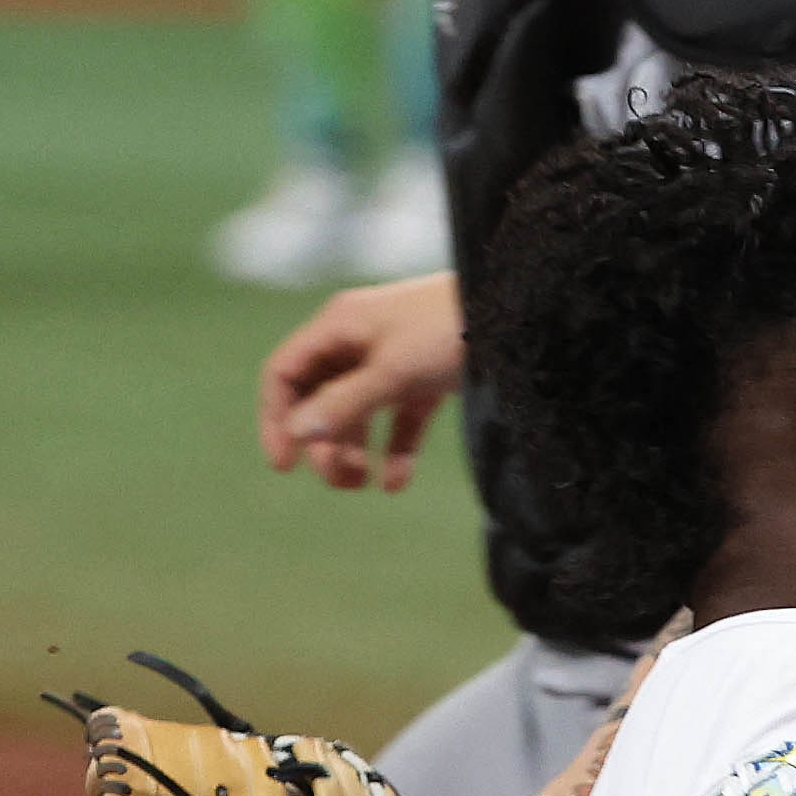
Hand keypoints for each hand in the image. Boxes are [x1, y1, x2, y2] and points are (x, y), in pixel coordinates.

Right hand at [259, 271, 465, 491]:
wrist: (519, 311)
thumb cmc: (450, 330)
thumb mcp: (394, 370)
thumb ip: (344, 402)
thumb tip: (296, 432)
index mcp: (339, 326)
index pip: (285, 373)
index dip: (277, 419)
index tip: (284, 465)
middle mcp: (359, 340)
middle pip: (319, 398)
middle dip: (323, 444)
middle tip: (341, 483)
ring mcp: (393, 358)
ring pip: (357, 411)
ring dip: (354, 450)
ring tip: (364, 485)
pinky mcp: (426, 376)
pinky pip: (399, 417)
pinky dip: (395, 448)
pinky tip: (396, 482)